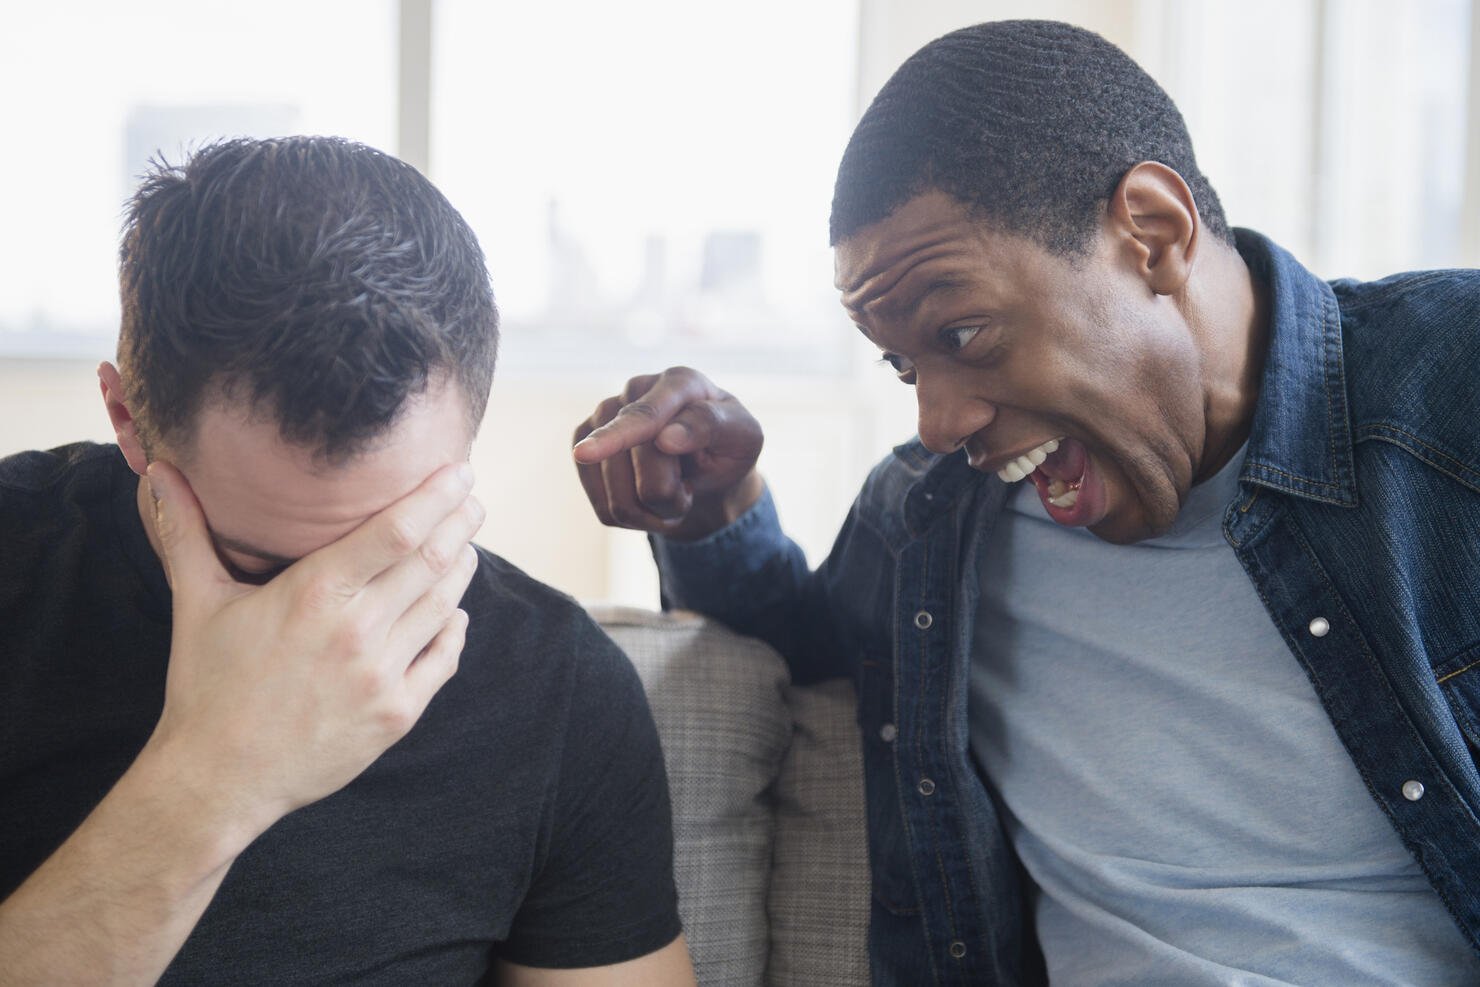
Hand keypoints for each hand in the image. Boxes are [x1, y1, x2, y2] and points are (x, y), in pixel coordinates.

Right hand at [141, 459, 482, 841]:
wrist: (218, 779)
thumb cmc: (207, 686)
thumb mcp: (198, 603)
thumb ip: (187, 533)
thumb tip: (159, 472)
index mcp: (315, 594)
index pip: (396, 531)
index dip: (436, 496)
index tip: (460, 472)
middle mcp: (357, 630)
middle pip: (432, 561)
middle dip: (460, 524)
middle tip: (471, 502)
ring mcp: (382, 675)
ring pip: (444, 606)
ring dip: (461, 569)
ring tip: (464, 546)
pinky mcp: (397, 715)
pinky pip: (444, 659)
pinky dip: (455, 628)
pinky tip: (455, 612)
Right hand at [572, 367, 763, 540]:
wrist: (707, 465)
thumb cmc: (729, 446)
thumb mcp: (745, 436)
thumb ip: (711, 426)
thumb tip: (665, 438)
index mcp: (680, 381)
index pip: (646, 417)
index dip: (619, 437)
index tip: (585, 455)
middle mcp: (635, 390)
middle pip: (637, 466)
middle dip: (672, 495)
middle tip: (691, 488)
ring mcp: (602, 417)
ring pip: (618, 496)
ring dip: (654, 512)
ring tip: (673, 492)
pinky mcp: (582, 445)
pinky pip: (604, 507)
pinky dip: (634, 519)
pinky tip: (648, 500)